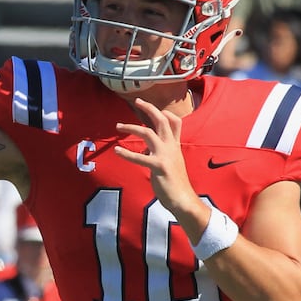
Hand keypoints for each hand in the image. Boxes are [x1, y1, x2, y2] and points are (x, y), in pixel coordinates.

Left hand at [113, 97, 199, 221]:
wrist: (183, 199)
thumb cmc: (175, 183)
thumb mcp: (170, 163)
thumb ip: (159, 153)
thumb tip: (145, 150)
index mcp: (175, 146)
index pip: (175, 122)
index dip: (165, 112)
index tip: (153, 108)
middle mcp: (171, 147)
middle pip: (162, 120)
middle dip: (149, 109)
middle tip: (138, 101)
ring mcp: (165, 155)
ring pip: (148, 133)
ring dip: (131, 127)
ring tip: (118, 125)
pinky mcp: (158, 166)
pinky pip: (139, 157)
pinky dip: (126, 153)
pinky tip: (117, 151)